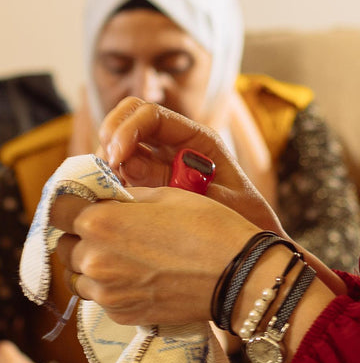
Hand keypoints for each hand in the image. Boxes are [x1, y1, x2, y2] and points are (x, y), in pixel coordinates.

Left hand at [53, 187, 262, 327]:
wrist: (238, 275)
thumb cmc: (208, 226)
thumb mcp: (166, 194)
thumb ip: (125, 197)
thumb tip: (106, 198)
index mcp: (100, 222)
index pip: (57, 211)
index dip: (71, 205)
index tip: (86, 205)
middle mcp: (93, 259)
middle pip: (66, 246)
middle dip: (84, 236)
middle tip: (117, 231)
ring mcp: (105, 292)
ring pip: (79, 276)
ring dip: (94, 264)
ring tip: (130, 257)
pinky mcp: (120, 315)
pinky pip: (102, 298)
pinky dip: (114, 287)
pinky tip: (144, 276)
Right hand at [98, 97, 280, 234]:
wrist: (250, 247)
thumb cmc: (244, 221)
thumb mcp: (219, 201)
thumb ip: (176, 184)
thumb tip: (129, 165)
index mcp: (196, 139)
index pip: (151, 115)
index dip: (127, 130)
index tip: (115, 158)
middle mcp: (174, 144)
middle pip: (128, 118)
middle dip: (110, 136)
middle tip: (106, 169)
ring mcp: (158, 162)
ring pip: (118, 143)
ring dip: (105, 161)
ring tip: (108, 190)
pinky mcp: (146, 183)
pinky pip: (118, 172)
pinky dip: (107, 181)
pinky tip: (112, 202)